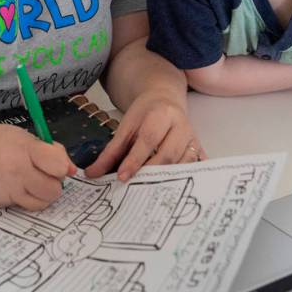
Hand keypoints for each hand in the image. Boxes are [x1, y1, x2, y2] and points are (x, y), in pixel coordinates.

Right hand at [0, 122, 75, 209]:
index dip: (61, 167)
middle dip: (53, 184)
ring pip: (41, 203)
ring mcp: (7, 190)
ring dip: (41, 194)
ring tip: (29, 182)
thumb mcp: (17, 136)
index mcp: (24, 149)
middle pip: (54, 189)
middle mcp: (17, 171)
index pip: (58, 165)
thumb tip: (70, 168)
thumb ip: (45, 150)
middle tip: (43, 175)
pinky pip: (22, 206)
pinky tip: (14, 187)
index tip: (55, 164)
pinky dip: (24, 199)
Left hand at [84, 90, 205, 181]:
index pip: (148, 140)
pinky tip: (174, 189)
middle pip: (168, 155)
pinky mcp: (199, 149)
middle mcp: (181, 125)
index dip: (134, 160)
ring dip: (167, 179)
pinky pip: (195, 167)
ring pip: (183, 164)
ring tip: (150, 192)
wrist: (164, 99)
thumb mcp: (126, 126)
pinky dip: (185, 179)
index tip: (121, 176)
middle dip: (150, 172)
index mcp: (161, 114)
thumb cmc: (145, 114)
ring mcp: (193, 138)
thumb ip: (111, 151)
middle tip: (134, 187)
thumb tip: (92, 174)